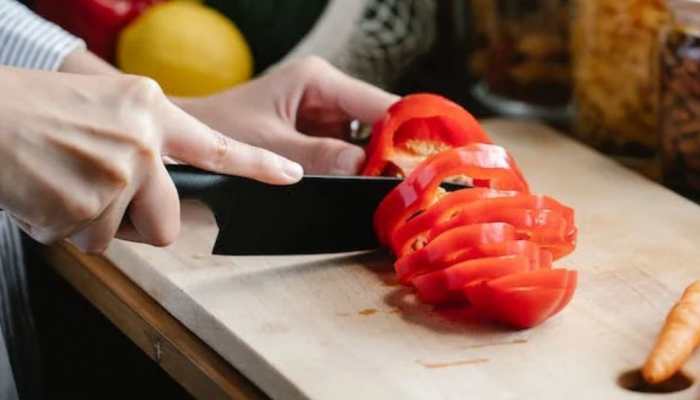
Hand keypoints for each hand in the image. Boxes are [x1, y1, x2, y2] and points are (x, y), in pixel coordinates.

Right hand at [0, 67, 302, 252]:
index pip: (217, 147)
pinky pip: (89, 242)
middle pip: (169, 220)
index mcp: (151, 110)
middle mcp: (143, 141)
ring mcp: (119, 175)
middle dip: (140, 223)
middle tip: (102, 197)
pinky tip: (46, 195)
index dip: (258, 165)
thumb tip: (161, 183)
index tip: (290, 175)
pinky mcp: (89, 207)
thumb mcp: (104, 105)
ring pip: (123, 235)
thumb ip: (144, 140)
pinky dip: (66, 228)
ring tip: (62, 183)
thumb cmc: (33, 110)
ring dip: (92, 222)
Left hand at [177, 56, 399, 174]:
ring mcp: (324, 113)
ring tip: (394, 190)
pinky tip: (370, 188)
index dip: (405, 130)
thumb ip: (317, 157)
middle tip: (412, 184)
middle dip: (394, 151)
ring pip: (368, 139)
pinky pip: (349, 151)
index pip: (377, 103)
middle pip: (379, 121)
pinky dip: (359, 170)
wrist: (187, 137)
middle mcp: (326, 92)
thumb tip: (365, 169)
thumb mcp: (269, 145)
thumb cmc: (219, 129)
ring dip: (378, 163)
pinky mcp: (319, 134)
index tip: (425, 161)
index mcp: (316, 80)